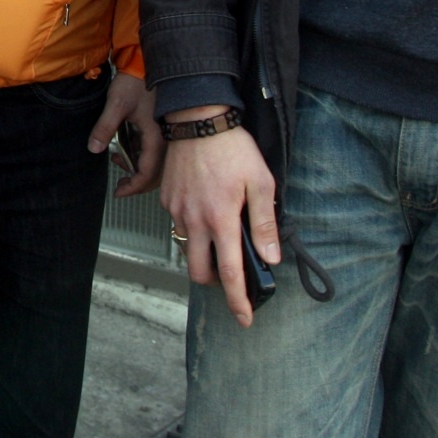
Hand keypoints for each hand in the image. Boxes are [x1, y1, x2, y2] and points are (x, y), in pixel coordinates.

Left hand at [89, 71, 164, 197]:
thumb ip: (105, 127)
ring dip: (137, 169)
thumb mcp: (117, 104)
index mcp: (156, 137)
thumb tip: (94, 149)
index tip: (118, 192)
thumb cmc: (135, 81)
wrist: (148, 62)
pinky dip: (140, 157)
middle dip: (136, 183)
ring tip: (116, 161)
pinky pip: (155, 152)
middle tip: (119, 187)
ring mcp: (165, 134)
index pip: (147, 173)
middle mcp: (166, 140)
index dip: (133, 187)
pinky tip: (124, 149)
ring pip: (156, 163)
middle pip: (155, 173)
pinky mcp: (161, 128)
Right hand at [158, 111, 278, 327]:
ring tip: (221, 234)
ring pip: (186, 248)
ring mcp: (177, 210)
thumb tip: (271, 257)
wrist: (198, 119)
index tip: (244, 318)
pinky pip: (177, 225)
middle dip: (215, 282)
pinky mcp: (166, 199)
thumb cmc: (233, 149)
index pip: (230, 273)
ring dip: (203, 253)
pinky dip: (192, 227)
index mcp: (221, 219)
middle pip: (198, 271)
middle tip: (231, 273)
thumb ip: (264, 224)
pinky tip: (206, 209)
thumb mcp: (262, 183)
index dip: (238, 300)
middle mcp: (194, 220)